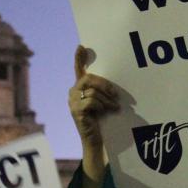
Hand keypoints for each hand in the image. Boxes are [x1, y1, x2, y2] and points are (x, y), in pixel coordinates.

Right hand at [68, 45, 118, 187]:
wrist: (96, 141)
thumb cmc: (102, 121)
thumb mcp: (104, 102)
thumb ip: (103, 91)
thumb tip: (114, 84)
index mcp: (79, 88)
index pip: (78, 70)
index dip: (78, 58)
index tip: (82, 46)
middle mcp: (73, 93)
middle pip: (89, 78)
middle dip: (104, 84)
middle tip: (116, 94)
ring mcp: (72, 102)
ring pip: (92, 90)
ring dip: (107, 98)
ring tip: (115, 106)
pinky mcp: (76, 110)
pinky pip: (91, 100)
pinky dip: (102, 105)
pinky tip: (107, 111)